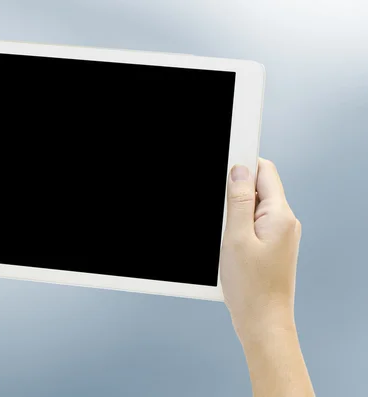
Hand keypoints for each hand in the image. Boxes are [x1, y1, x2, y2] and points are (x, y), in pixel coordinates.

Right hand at [220, 158, 300, 339]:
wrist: (262, 321)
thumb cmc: (251, 287)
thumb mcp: (236, 238)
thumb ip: (239, 201)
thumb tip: (240, 170)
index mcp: (280, 215)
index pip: (265, 171)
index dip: (243, 163)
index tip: (224, 162)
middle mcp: (284, 222)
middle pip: (259, 188)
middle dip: (236, 192)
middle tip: (221, 213)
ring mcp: (279, 234)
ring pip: (254, 207)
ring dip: (235, 212)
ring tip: (226, 236)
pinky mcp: (271, 246)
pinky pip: (253, 224)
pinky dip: (238, 227)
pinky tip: (229, 244)